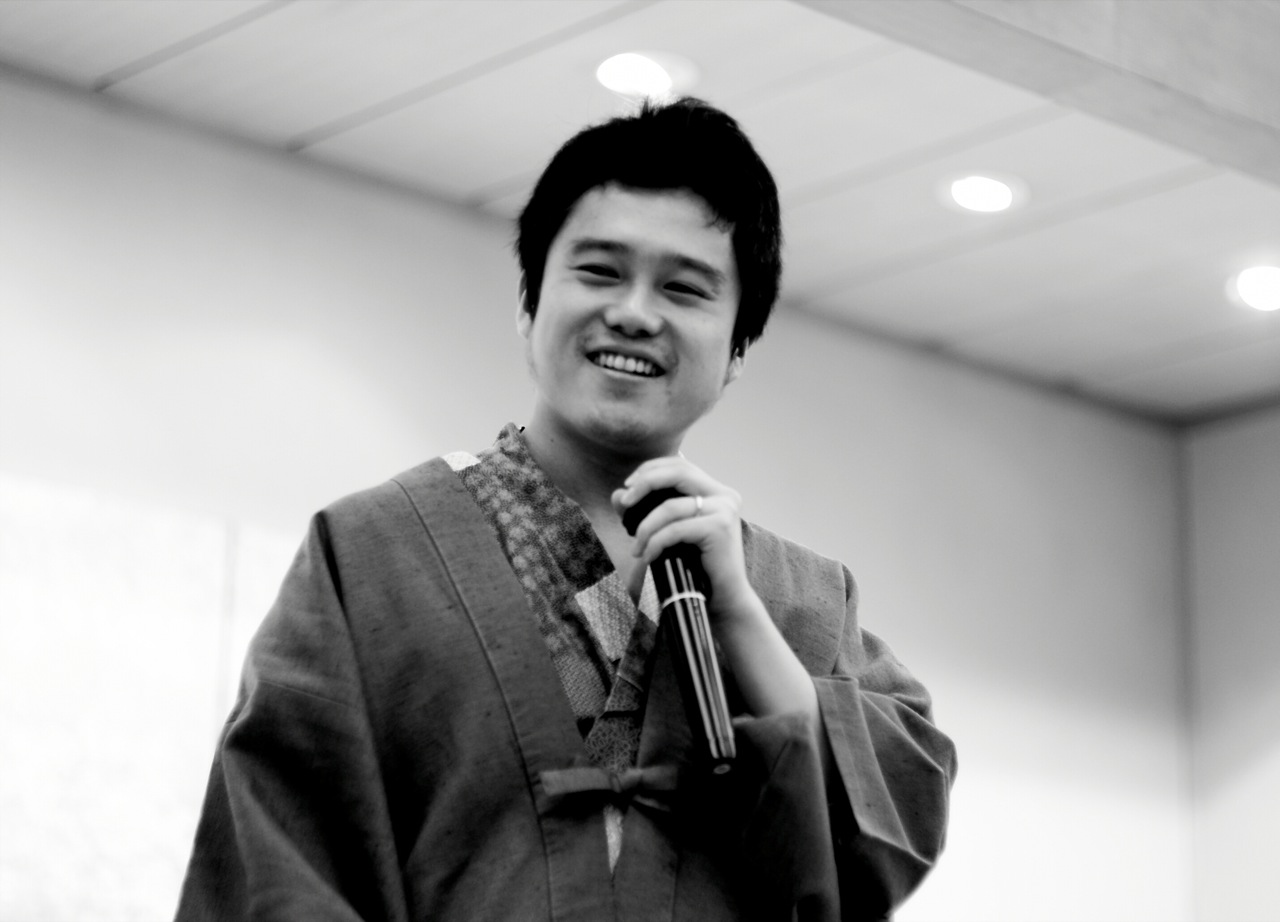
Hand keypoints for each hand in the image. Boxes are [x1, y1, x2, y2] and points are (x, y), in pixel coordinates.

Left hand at [610, 456, 758, 621]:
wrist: (724, 600)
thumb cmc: (696, 568)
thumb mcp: (668, 534)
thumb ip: (644, 511)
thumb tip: (617, 494)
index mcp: (716, 491)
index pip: (680, 465)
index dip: (651, 469)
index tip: (628, 486)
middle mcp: (724, 495)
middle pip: (678, 472)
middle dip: (645, 483)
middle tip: (625, 503)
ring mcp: (725, 510)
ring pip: (671, 506)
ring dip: (645, 527)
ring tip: (637, 548)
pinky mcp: (719, 528)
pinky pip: (675, 529)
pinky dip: (656, 543)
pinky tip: (648, 557)